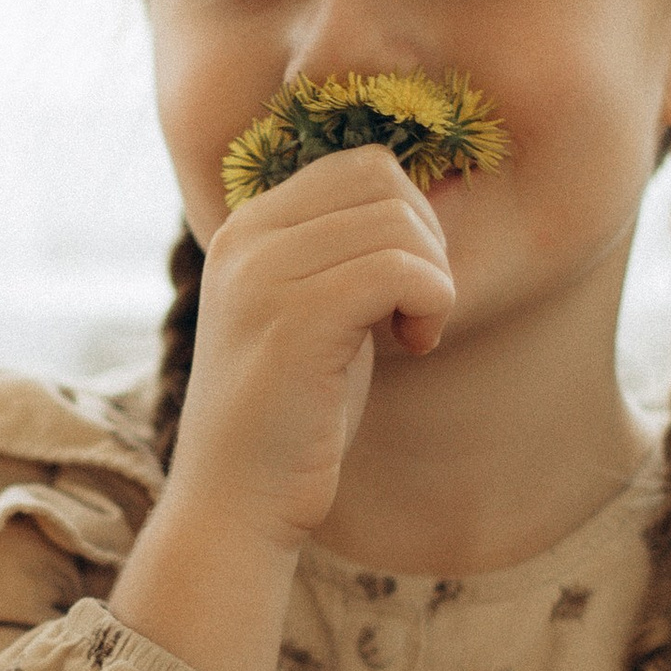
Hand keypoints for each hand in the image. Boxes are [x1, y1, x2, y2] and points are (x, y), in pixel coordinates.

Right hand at [167, 143, 455, 560]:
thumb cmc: (289, 419)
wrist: (236, 504)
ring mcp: (264, 277)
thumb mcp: (312, 314)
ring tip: (415, 334)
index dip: (409, 219)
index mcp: (247, 229)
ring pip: (398, 224)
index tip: (404, 289)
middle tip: (418, 310)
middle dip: (428, 241)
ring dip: (434, 279)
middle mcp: (246, 239)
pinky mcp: (294, 323)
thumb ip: (346, 256)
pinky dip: (432, 304)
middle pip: (383, 180)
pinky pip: (399, 272)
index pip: (359, 166)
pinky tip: (415, 346)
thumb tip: (427, 203)